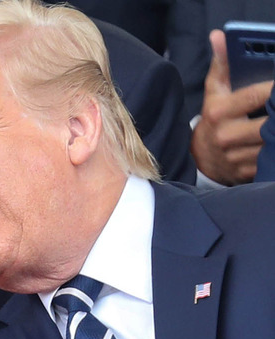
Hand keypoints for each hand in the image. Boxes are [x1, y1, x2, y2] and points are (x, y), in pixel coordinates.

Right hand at [191, 29, 272, 184]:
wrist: (200, 159)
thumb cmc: (213, 119)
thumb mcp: (214, 91)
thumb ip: (221, 64)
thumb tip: (219, 37)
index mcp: (218, 112)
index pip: (255, 96)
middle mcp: (225, 135)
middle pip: (268, 123)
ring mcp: (235, 156)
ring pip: (272, 143)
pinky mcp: (245, 171)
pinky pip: (271, 160)